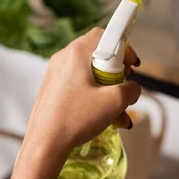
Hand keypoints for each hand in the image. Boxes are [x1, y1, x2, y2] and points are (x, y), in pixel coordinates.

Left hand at [22, 27, 141, 160]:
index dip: (123, 47)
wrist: (45, 144)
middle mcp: (64, 59)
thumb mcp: (114, 102)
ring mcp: (56, 74)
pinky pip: (81, 86)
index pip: (104, 35)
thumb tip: (133, 88)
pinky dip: (96, 98)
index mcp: (76, 53)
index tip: (131, 65)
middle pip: (98, 55)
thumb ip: (132, 89)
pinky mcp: (54, 90)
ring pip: (91, 74)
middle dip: (118, 72)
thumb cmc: (76, 118)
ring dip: (109, 91)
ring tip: (120, 113)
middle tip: (125, 86)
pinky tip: (106, 119)